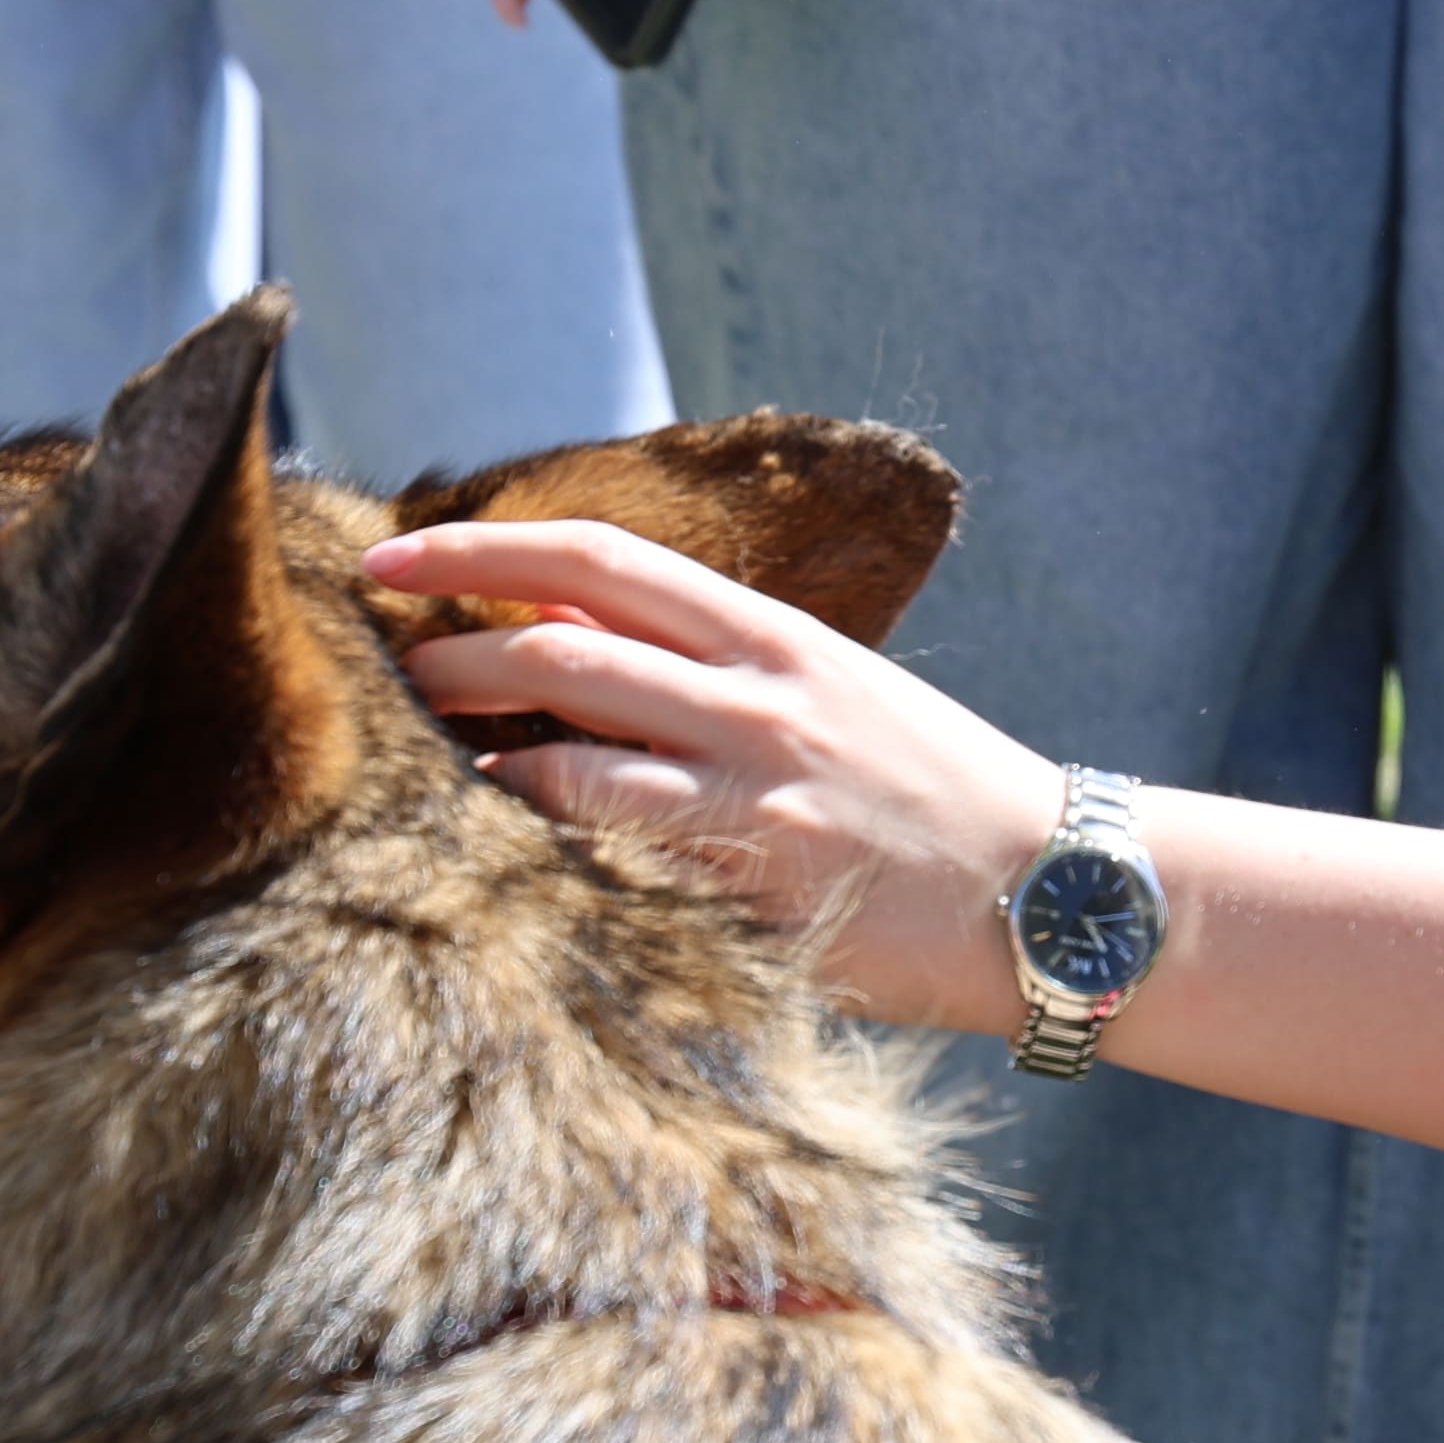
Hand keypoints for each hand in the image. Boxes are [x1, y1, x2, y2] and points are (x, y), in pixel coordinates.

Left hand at [361, 518, 1048, 1029]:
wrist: (1056, 890)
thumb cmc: (936, 793)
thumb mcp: (836, 692)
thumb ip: (720, 668)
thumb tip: (580, 645)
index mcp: (773, 637)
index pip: (597, 562)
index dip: (478, 549)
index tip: (393, 555)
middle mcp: (758, 701)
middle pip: (560, 650)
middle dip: (449, 660)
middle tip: (387, 680)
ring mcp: (757, 798)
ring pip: (568, 758)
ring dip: (479, 760)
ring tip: (422, 773)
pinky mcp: (760, 893)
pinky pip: (618, 868)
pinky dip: (544, 858)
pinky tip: (499, 867)